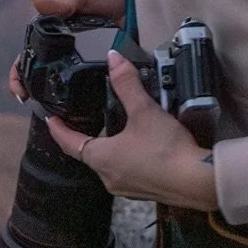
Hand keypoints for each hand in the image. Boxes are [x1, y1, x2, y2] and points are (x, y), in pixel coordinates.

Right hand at [6, 0, 128, 102]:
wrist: (133, 3)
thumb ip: (58, 4)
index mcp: (51, 36)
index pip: (26, 59)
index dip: (18, 76)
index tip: (19, 91)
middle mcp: (62, 53)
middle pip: (39, 78)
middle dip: (32, 93)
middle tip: (30, 103)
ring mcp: (80, 64)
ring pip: (60, 87)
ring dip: (52, 101)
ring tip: (51, 113)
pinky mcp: (98, 72)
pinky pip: (85, 90)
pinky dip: (78, 101)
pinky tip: (77, 112)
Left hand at [47, 51, 217, 211]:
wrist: (196, 181)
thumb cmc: (164, 148)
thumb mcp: (144, 111)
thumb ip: (127, 84)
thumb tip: (113, 57)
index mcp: (100, 158)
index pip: (70, 143)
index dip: (59, 130)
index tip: (51, 120)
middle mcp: (107, 177)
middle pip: (90, 154)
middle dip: (87, 137)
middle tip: (88, 120)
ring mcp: (126, 188)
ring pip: (109, 164)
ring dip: (110, 148)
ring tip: (117, 129)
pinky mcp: (145, 190)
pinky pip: (127, 172)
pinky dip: (128, 158)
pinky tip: (143, 147)